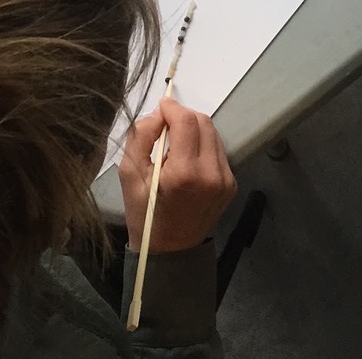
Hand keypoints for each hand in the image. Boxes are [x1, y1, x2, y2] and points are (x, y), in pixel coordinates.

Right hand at [119, 99, 236, 252]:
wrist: (170, 252)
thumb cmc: (145, 215)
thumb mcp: (130, 174)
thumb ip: (141, 136)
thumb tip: (159, 113)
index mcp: (185, 173)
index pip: (186, 121)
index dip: (172, 108)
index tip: (160, 109)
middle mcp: (211, 174)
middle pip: (203, 122)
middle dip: (183, 117)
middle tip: (165, 126)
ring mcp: (225, 180)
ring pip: (213, 133)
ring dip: (194, 130)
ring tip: (175, 145)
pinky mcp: (231, 184)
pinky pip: (218, 150)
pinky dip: (202, 145)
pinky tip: (188, 159)